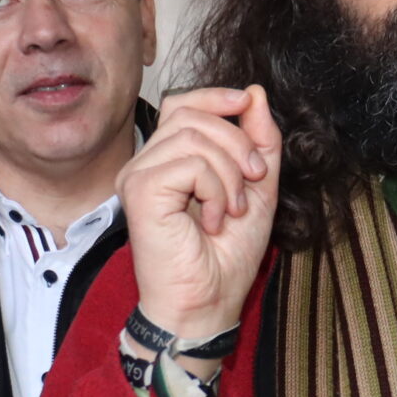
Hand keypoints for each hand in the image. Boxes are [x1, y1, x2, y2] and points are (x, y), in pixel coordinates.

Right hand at [118, 85, 281, 340]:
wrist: (207, 303)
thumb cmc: (225, 256)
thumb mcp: (257, 187)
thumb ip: (259, 141)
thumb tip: (254, 93)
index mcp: (167, 160)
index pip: (183, 104)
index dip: (216, 97)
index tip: (246, 105)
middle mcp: (145, 163)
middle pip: (193, 114)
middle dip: (237, 142)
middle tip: (252, 182)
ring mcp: (138, 175)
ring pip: (194, 136)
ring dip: (230, 173)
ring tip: (230, 211)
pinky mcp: (139, 190)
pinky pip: (190, 163)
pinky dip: (216, 189)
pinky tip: (212, 221)